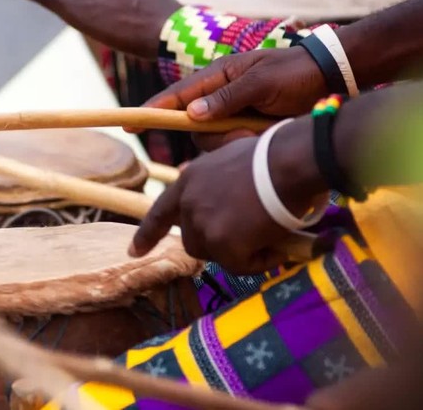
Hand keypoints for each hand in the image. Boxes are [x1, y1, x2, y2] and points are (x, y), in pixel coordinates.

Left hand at [129, 119, 326, 274]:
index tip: (134, 252)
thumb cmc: (270, 156)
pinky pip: (241, 266)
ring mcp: (203, 225)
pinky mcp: (223, 244)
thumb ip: (214, 181)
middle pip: (193, 241)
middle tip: (247, 239)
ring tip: (268, 235)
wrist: (288, 162)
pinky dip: (260, 261)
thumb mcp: (228, 160)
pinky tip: (277, 245)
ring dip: (241, 252)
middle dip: (217, 244)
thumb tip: (217, 198)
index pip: (160, 213)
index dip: (147, 235)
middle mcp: (189, 204)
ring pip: (217, 255)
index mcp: (188, 181)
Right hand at [134, 47, 326, 150]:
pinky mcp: (249, 129)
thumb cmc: (297, 73)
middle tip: (249, 133)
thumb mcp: (263, 82)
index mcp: (218, 77)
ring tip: (266, 132)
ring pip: (216, 141)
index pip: (176, 96)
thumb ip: (227, 98)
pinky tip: (266, 138)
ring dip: (237, 142)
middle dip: (217, 135)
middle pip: (196, 127)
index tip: (131, 126)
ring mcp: (234, 114)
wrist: (334, 80)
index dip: (153, 110)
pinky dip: (248, 147)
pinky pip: (235, 146)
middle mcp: (220, 97)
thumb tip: (191, 113)